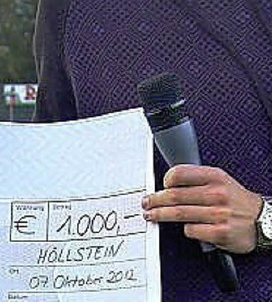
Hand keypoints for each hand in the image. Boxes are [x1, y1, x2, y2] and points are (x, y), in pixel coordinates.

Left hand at [142, 164, 261, 253]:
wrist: (263, 221)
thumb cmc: (236, 200)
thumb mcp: (220, 179)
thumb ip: (196, 178)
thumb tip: (168, 182)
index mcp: (214, 176)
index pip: (180, 173)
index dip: (166, 179)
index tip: (160, 185)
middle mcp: (216, 193)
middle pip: (175, 196)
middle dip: (156, 199)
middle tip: (147, 202)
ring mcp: (218, 214)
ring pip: (179, 213)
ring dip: (160, 215)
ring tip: (151, 215)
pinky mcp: (220, 232)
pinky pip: (191, 230)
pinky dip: (186, 229)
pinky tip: (186, 228)